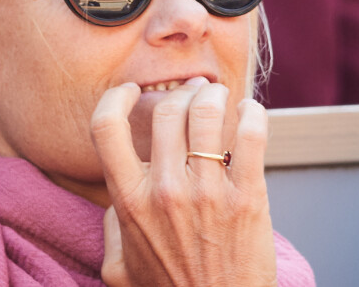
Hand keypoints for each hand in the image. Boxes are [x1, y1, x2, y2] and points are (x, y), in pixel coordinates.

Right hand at [91, 79, 276, 286]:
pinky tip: (249, 110)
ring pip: (206, 113)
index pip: (106, 127)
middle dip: (179, 92)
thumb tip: (121, 193)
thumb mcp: (119, 266)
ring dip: (213, 94)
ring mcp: (208, 192)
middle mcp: (165, 189)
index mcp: (130, 200)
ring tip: (217, 94)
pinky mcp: (248, 198)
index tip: (130, 91)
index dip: (115, 98)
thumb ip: (111, 225)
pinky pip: (251, 137)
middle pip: (167, 110)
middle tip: (190, 92)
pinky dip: (252, 113)